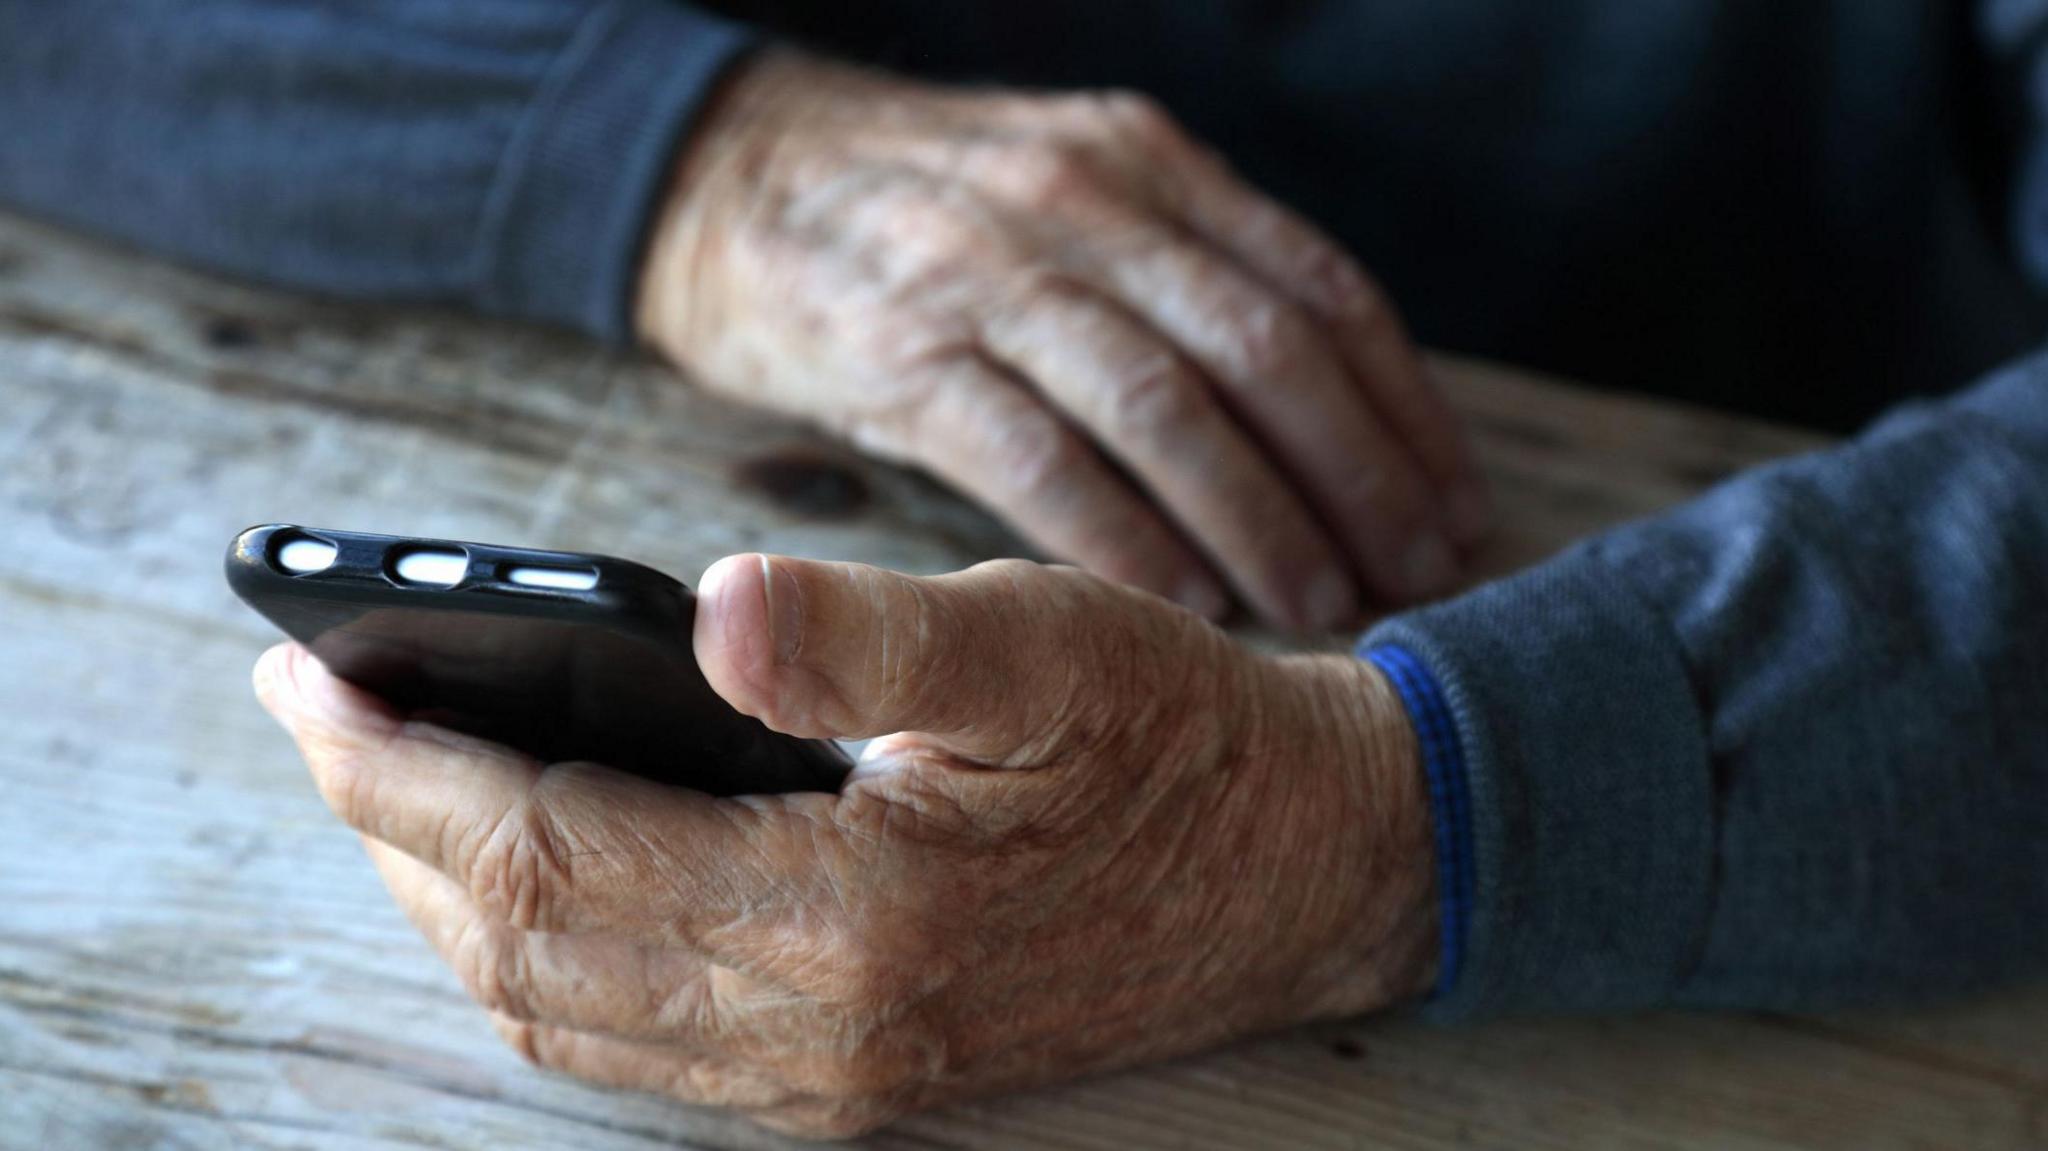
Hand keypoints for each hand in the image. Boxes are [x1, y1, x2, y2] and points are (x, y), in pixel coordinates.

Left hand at [255, 555, 1437, 1137]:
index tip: (309, 677)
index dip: (406, 768)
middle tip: (322, 715)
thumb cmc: (1176, 739)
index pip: (546, 857)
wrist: (1302, 864)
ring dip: (453, 900)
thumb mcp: (1045, 644)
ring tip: (397, 784)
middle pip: (522, 953)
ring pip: (563, 1013)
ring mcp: (832, 1074)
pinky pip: (634, 1038)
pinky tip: (533, 871)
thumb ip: (875, 635)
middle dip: (393, 832)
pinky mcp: (853, 1074)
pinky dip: (542, 955)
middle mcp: (819, 1033)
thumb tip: (722, 611)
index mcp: (849, 922)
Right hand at [637, 52, 1489, 630]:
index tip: (1457, 509)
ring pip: (1167, 407)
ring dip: (1262, 520)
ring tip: (1321, 608)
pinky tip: (1183, 606)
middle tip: (1416, 578)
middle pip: (1266, 352)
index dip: (1406, 411)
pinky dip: (1123, 539)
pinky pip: (1038, 459)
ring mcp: (992, 275)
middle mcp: (1087, 203)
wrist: (725, 172)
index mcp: (1149, 164)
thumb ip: (1182, 273)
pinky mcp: (902, 353)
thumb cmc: (921, 211)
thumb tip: (1312, 415)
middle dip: (1361, 479)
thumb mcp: (1074, 190)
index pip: (1320, 289)